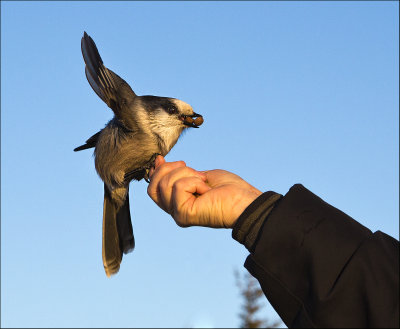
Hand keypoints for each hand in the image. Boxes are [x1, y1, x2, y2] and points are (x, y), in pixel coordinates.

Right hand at [147, 156, 261, 227]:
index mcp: (177, 201)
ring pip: (164, 184)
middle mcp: (174, 210)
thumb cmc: (227, 188)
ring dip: (186, 174)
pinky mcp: (183, 215)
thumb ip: (177, 173)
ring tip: (203, 180)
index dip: (155, 170)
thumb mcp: (197, 175)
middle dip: (167, 169)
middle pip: (152, 186)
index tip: (162, 158)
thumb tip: (158, 161)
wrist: (244, 200)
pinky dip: (194, 182)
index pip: (152, 187)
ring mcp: (178, 214)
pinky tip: (206, 189)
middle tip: (191, 169)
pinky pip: (178, 187)